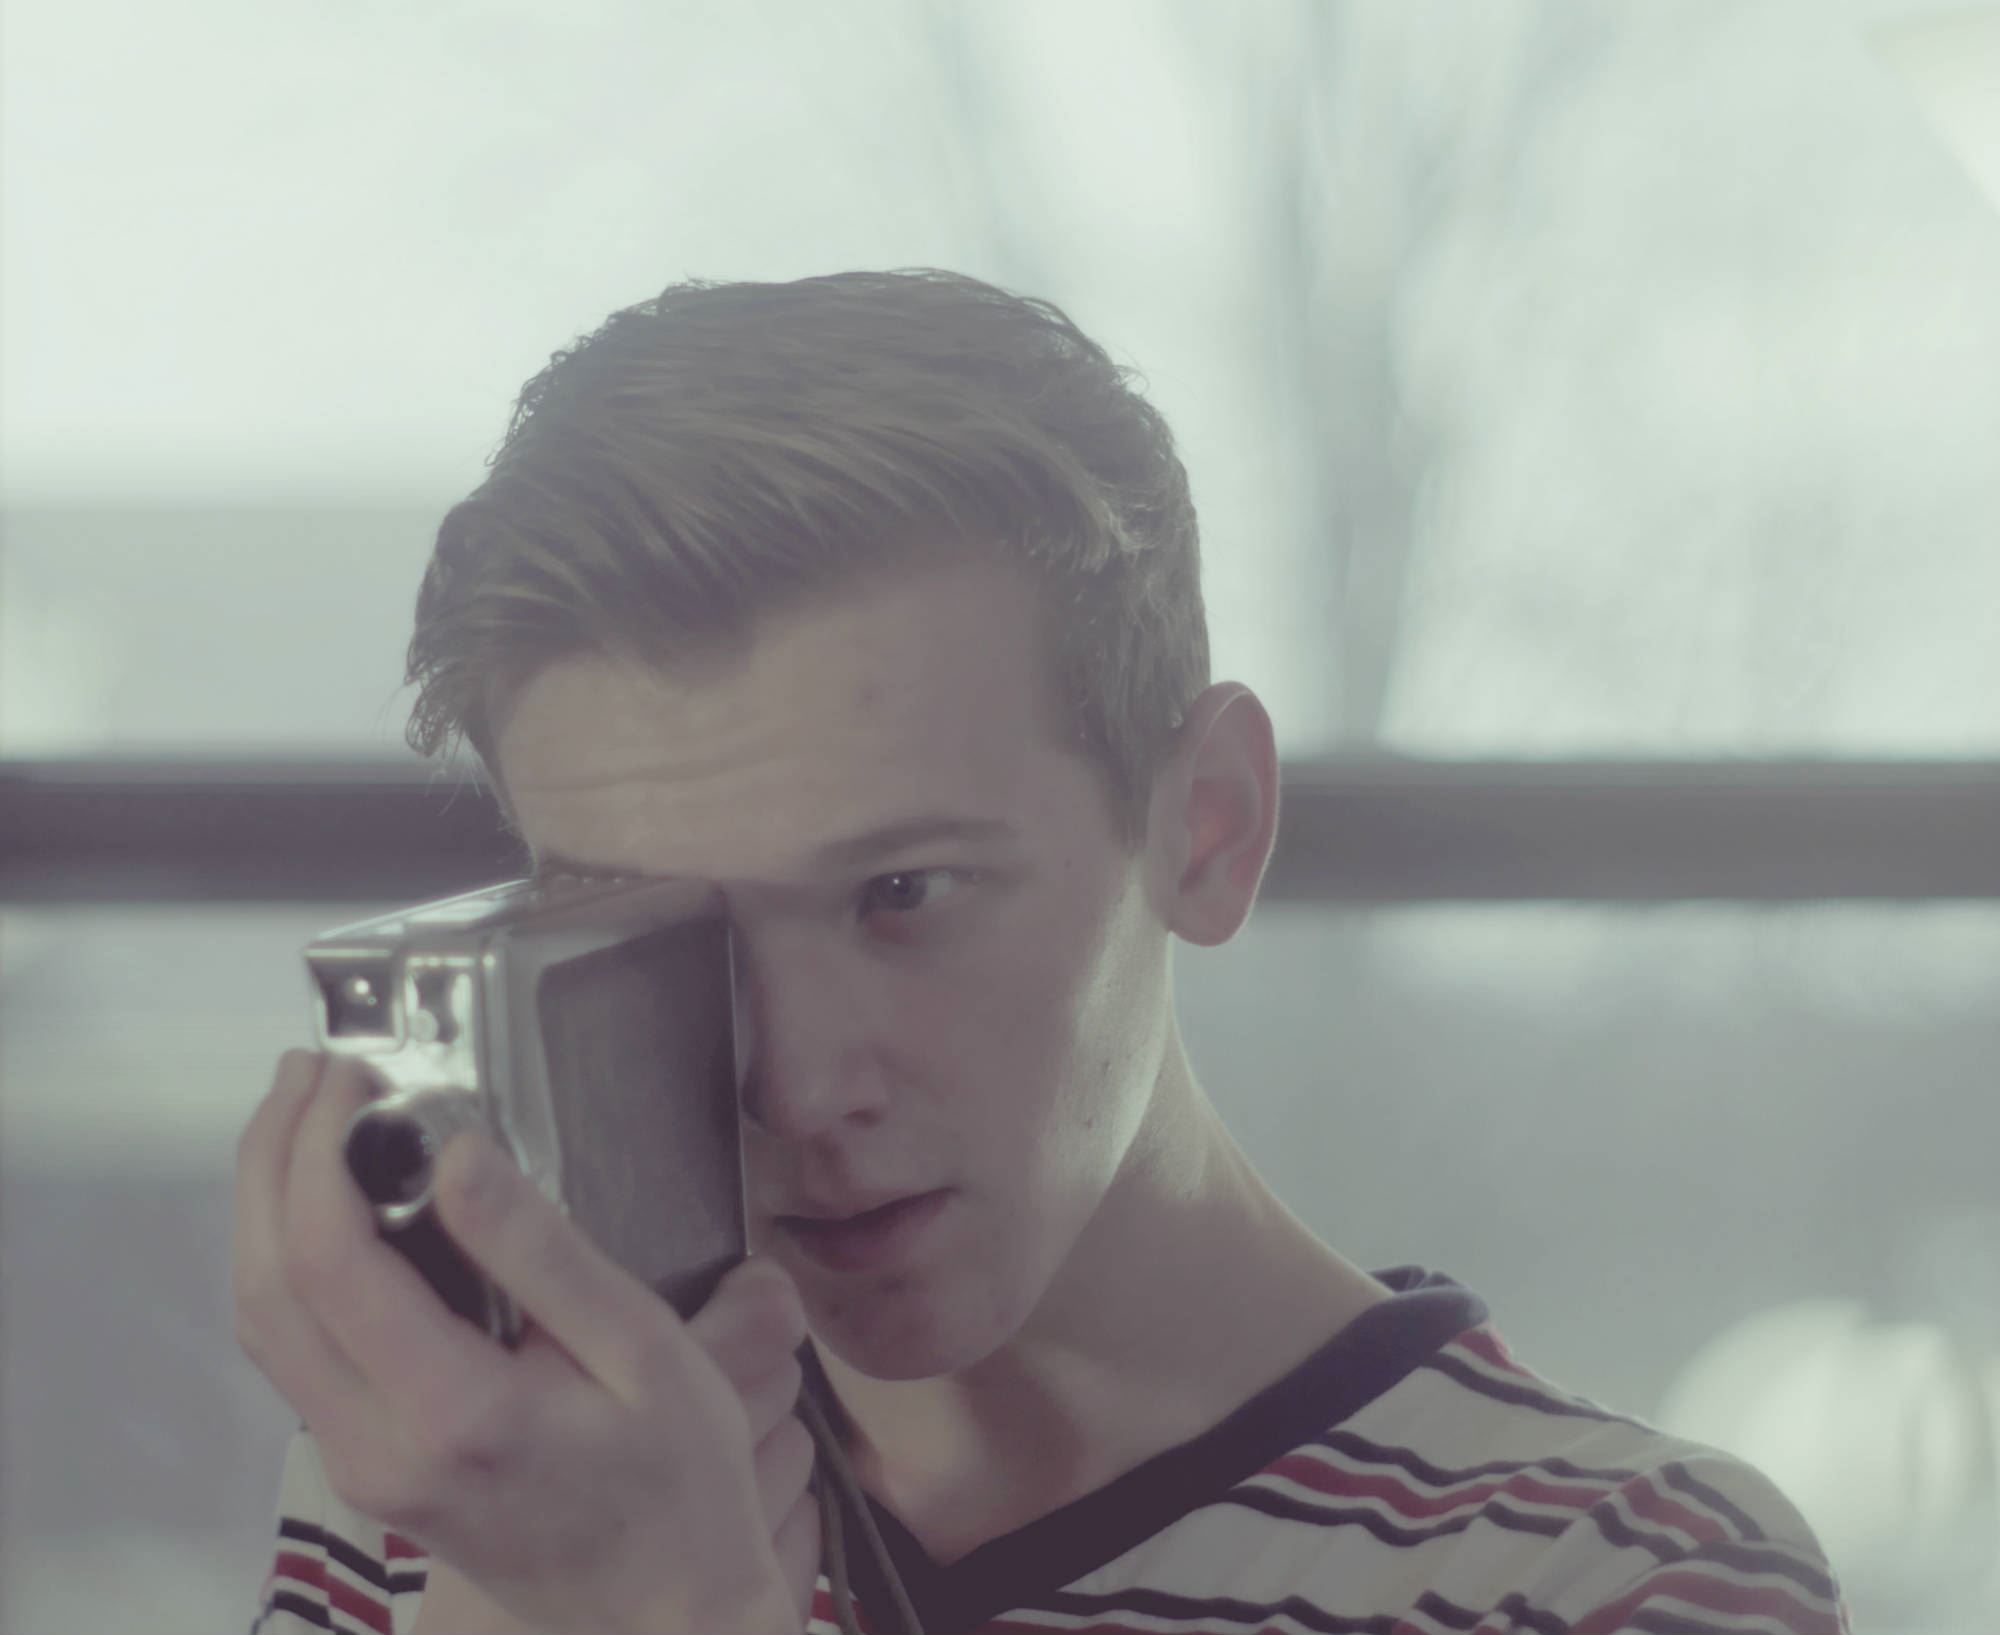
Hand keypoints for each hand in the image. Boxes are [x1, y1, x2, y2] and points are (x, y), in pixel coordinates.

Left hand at [233, 1051, 816, 1634]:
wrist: (668, 1620)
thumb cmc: (680, 1484)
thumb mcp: (647, 1352)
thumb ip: (545, 1253)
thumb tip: (454, 1154)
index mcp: (454, 1413)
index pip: (331, 1264)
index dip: (319, 1153)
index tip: (353, 1077)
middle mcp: (378, 1450)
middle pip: (266, 1291)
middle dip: (269, 1164)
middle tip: (308, 1072)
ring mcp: (363, 1470)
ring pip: (264, 1327)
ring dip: (267, 1212)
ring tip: (306, 1119)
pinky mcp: (370, 1472)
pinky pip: (296, 1356)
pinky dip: (292, 1264)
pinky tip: (332, 1208)